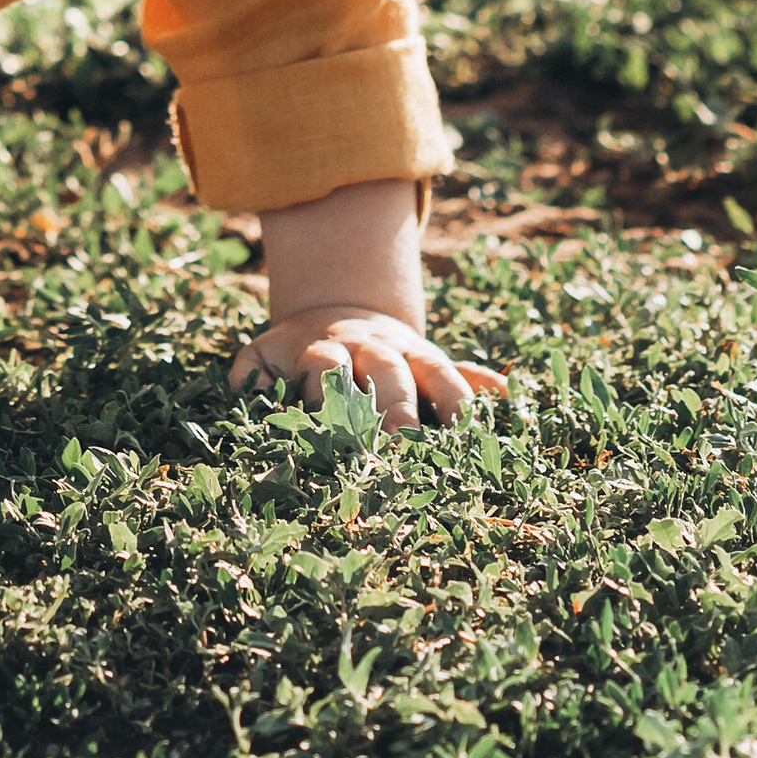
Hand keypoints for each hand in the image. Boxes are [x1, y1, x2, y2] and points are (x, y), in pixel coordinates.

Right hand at [235, 179, 501, 436]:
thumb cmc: (389, 361)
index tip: (467, 437)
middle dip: (395, 407)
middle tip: (402, 445)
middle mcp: (362, 348)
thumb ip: (461, 384)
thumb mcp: (426, 364)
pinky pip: (252, 368)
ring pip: (322, 364)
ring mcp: (312, 348)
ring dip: (330, 392)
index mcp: (407, 355)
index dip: (453, 404)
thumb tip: (508, 397)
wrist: (331, 312)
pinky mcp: (264, 353)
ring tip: (335, 432)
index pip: (440, 376)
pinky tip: (251, 409)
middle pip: (385, 372)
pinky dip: (248, 387)